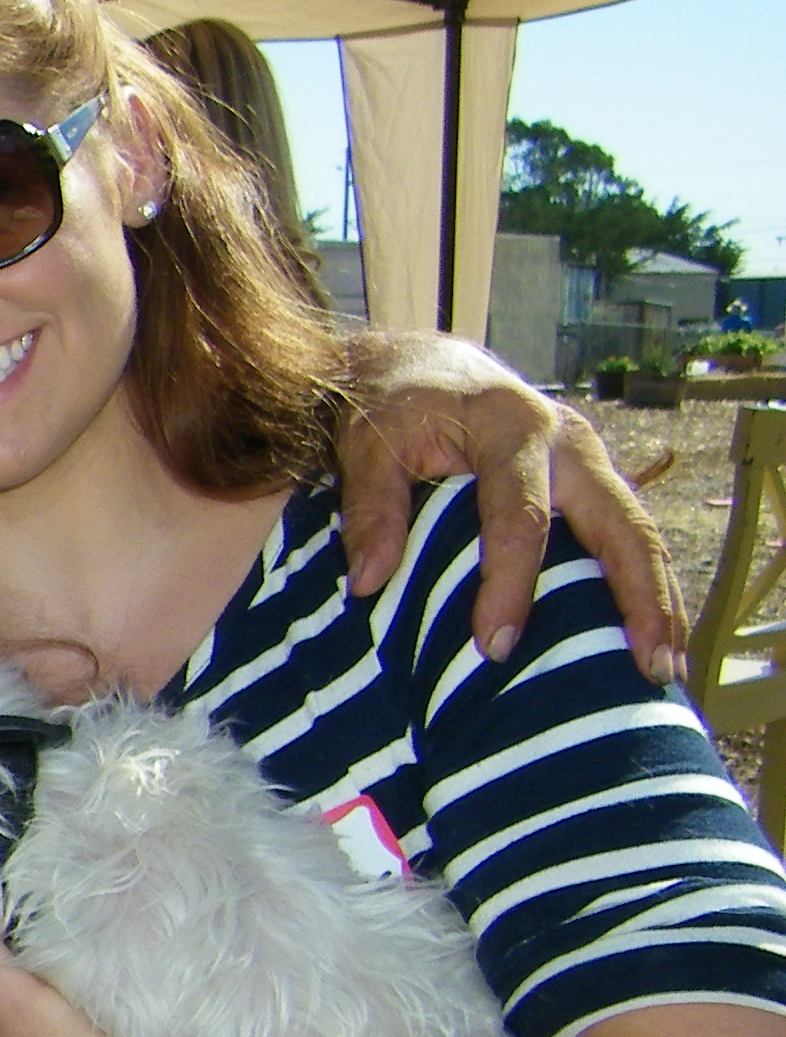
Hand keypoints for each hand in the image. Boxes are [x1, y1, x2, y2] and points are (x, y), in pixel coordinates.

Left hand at [336, 332, 684, 681]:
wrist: (425, 367)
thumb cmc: (395, 407)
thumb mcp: (366, 443)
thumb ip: (370, 507)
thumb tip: (370, 581)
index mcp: (512, 428)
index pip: (521, 517)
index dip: (510, 585)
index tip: (494, 646)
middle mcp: (568, 443)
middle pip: (620, 524)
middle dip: (638, 597)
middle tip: (650, 668)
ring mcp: (590, 462)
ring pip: (639, 533)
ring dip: (660, 600)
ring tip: (668, 669)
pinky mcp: (592, 481)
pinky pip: (629, 535)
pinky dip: (646, 585)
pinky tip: (653, 637)